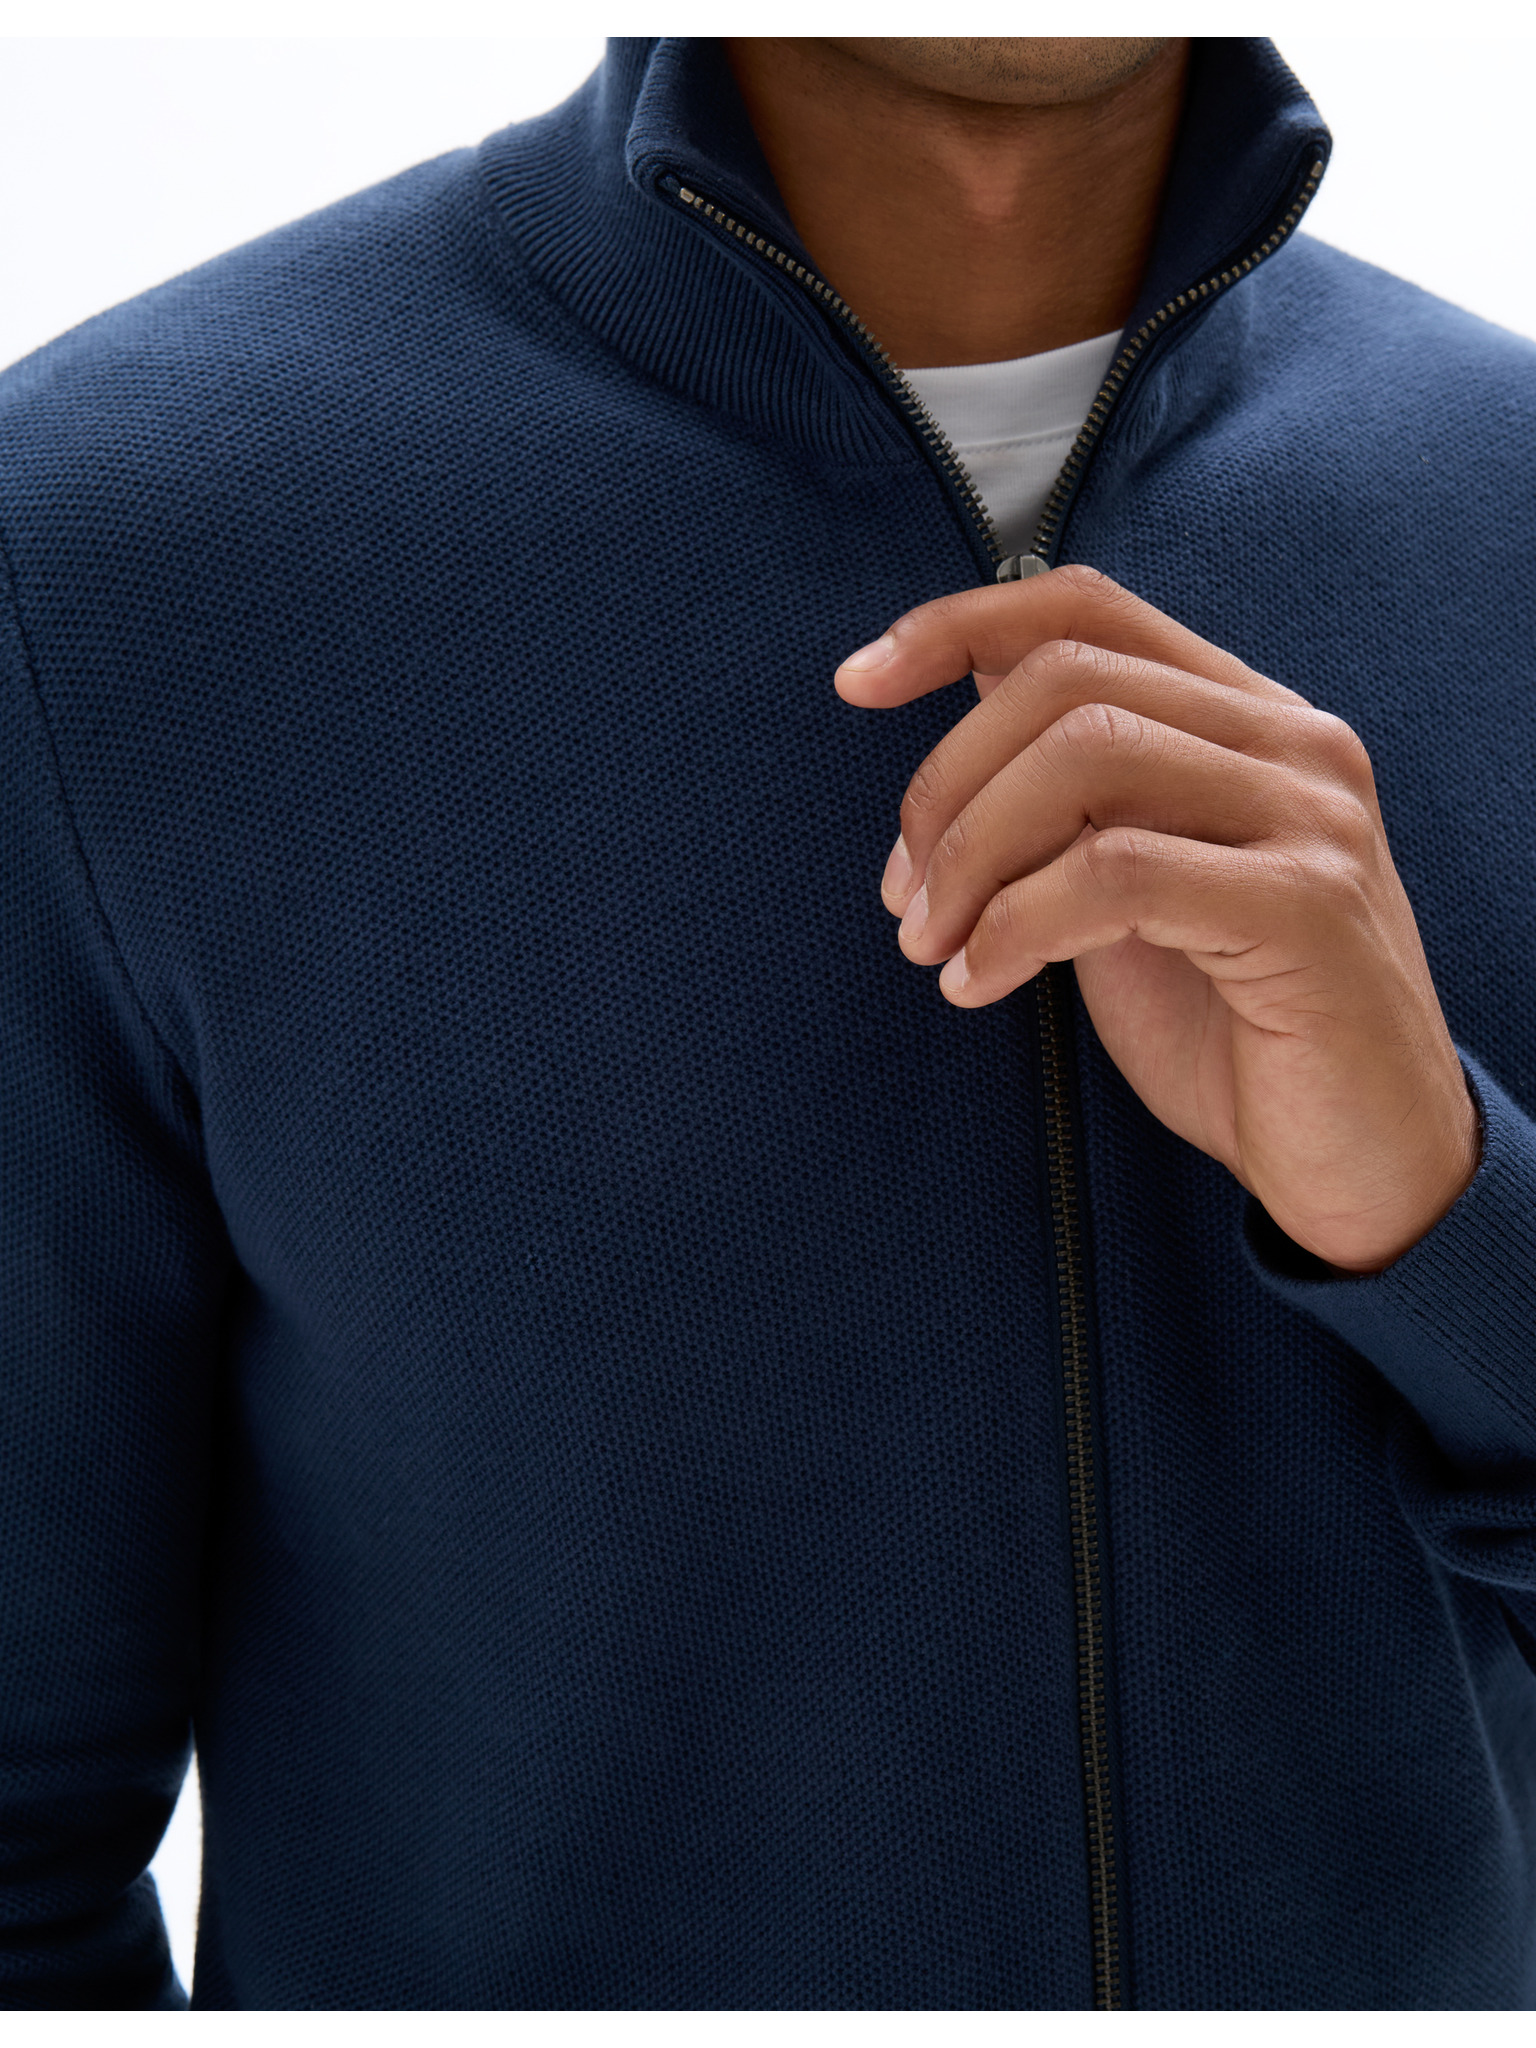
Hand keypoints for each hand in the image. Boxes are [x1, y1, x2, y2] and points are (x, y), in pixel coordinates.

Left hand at [834, 565, 1480, 1274]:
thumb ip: (1071, 806)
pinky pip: (1115, 871)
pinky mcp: (1302, 904)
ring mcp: (1308, 816)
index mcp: (1247, 720)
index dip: (955, 628)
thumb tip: (954, 737)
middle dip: (945, 786)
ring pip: (1085, 756)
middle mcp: (1291, 742)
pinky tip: (980, 982)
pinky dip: (1014, 925)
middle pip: (1065, 680)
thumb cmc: (1235, 1031)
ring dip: (970, 857)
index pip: (1085, 607)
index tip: (858, 685)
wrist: (1361, 1161)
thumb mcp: (1131, 894)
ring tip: (934, 947)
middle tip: (904, 899)